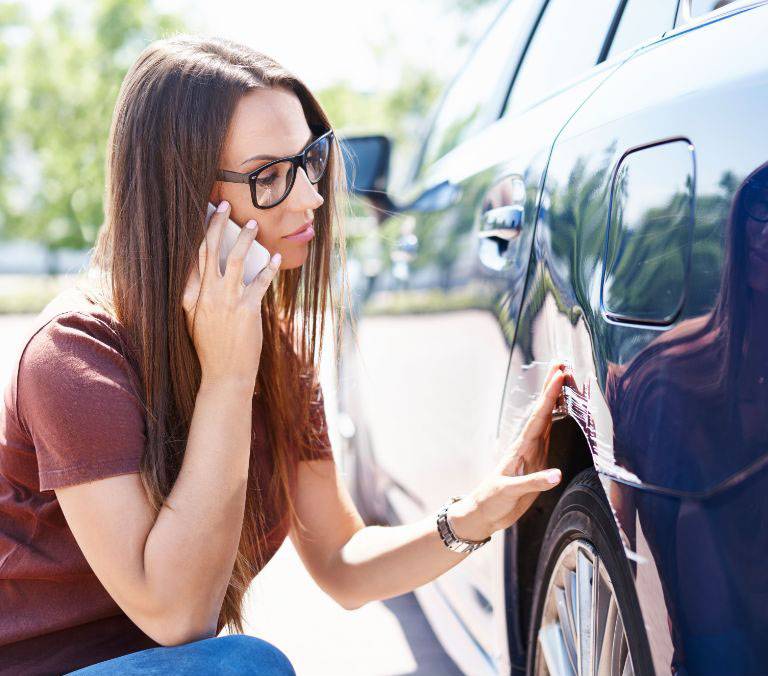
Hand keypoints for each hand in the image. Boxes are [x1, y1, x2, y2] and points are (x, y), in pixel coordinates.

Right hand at [182, 200, 280, 389]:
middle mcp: (206, 295)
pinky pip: (260, 281)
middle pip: (210, 250)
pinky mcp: (247, 310)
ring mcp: (227, 301)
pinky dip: (269, 267)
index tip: (205, 213)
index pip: (193, 257)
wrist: (224, 375)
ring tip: (253, 223)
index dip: (199, 233)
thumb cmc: (211, 347)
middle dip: (218, 224)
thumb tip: (200, 270)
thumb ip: (194, 295)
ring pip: (236, 259)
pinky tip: (276, 257)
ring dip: (245, 238)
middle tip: (226, 205)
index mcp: (189, 296)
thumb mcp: (193, 320)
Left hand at [448, 362, 567, 541]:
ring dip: (554, 399)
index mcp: (521, 449)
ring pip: (545, 419)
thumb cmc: (492, 501)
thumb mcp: (509, 493)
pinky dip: (555, 420)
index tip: (559, 376)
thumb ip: (532, 483)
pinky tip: (561, 411)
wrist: (483, 513)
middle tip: (561, 364)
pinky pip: (548, 435)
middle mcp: (527, 446)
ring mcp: (531, 452)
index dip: (550, 396)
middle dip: (552, 388)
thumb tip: (556, 475)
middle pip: (542, 411)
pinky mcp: (535, 461)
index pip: (538, 417)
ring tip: (562, 380)